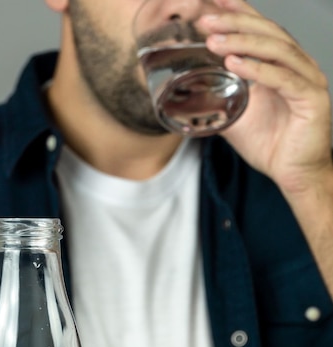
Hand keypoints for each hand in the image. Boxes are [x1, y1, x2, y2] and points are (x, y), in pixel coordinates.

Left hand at [197, 0, 332, 197]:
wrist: (293, 174)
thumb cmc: (271, 146)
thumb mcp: (236, 118)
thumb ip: (219, 101)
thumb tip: (190, 93)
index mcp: (282, 65)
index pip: (261, 31)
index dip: (240, 13)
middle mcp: (298, 66)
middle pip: (268, 34)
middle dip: (235, 24)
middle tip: (207, 20)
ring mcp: (308, 80)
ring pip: (276, 51)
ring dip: (243, 43)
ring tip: (215, 41)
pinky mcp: (312, 99)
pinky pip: (284, 79)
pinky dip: (258, 70)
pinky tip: (235, 65)